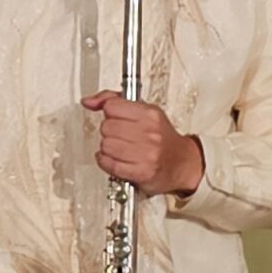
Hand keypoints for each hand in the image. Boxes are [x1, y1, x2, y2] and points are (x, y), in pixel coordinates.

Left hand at [82, 92, 205, 197]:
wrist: (183, 163)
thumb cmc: (162, 138)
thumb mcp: (144, 111)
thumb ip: (113, 100)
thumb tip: (88, 101)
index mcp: (150, 114)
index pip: (112, 106)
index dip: (110, 112)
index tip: (116, 117)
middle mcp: (149, 133)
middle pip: (106, 127)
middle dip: (108, 132)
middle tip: (119, 135)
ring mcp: (146, 154)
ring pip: (106, 145)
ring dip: (107, 148)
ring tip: (118, 148)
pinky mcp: (141, 172)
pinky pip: (109, 164)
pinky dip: (106, 162)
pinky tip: (114, 159)